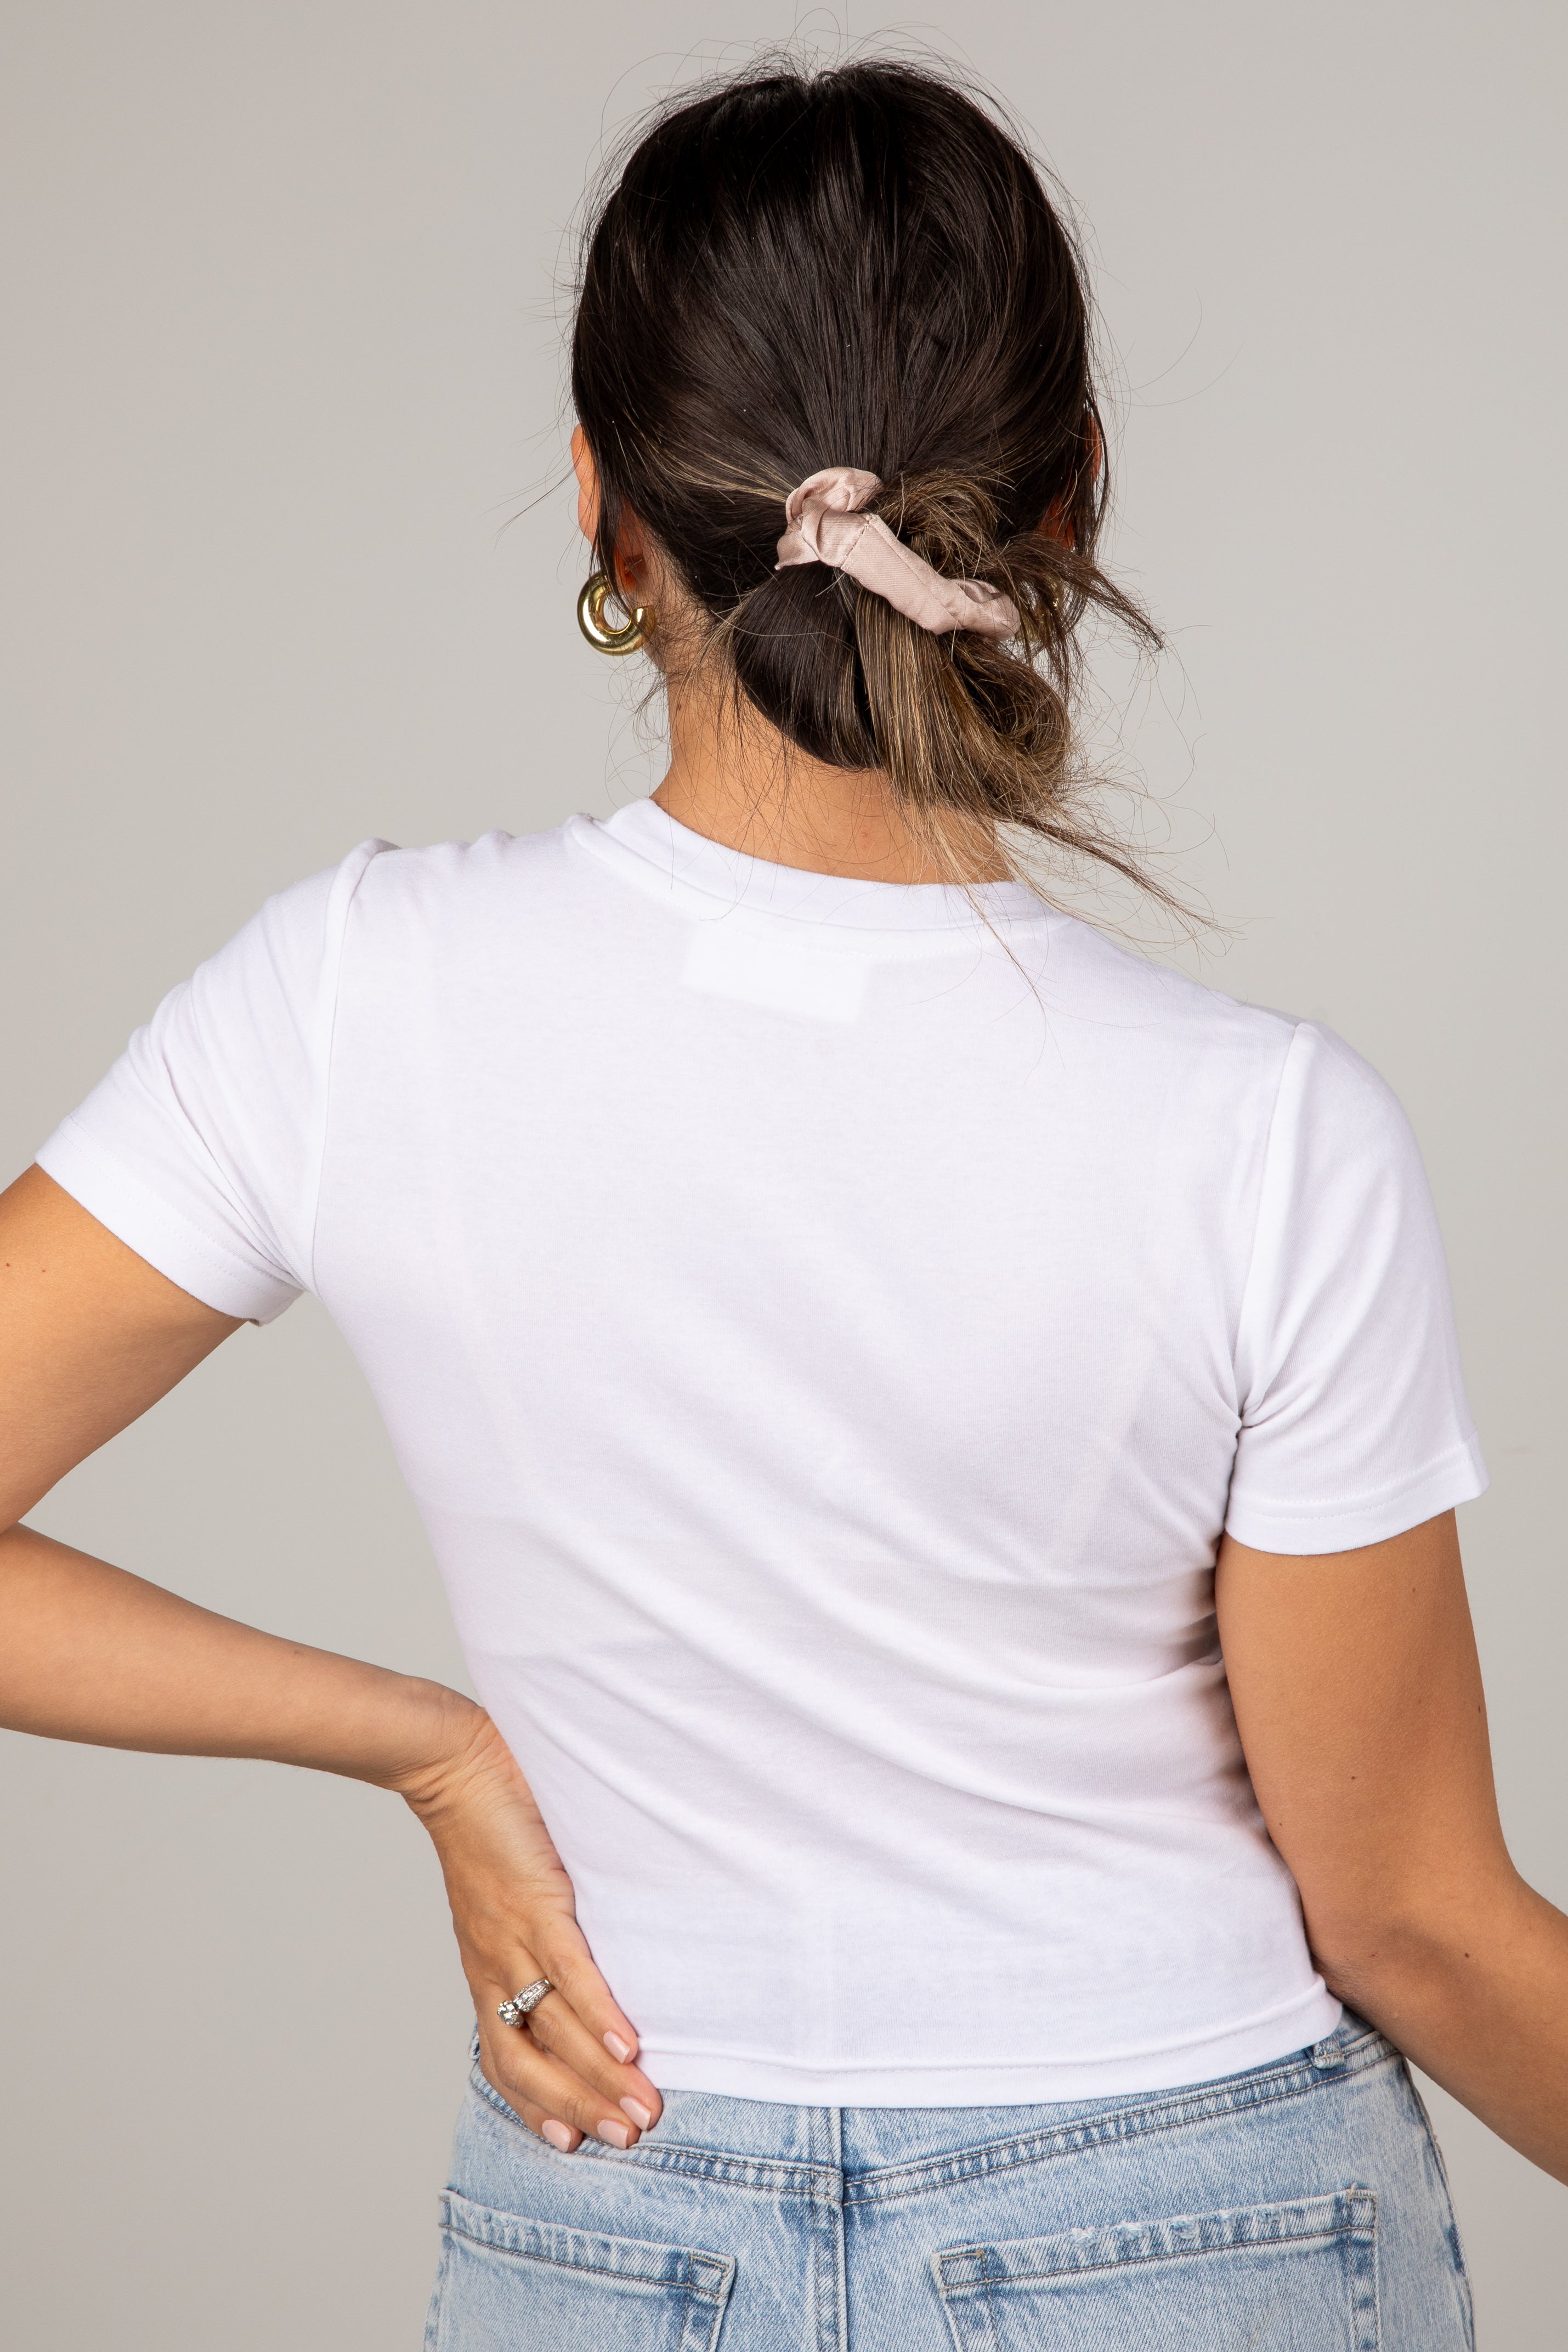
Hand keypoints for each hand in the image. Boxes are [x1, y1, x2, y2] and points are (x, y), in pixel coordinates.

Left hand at [395, 1704, 661, 2152]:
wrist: (454, 1766)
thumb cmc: (489, 1828)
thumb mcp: (503, 1899)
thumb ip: (533, 1932)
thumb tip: (575, 1959)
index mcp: (487, 1972)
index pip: (506, 2060)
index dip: (537, 2105)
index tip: (574, 2143)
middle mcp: (495, 1968)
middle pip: (534, 2062)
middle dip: (581, 2107)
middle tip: (626, 2140)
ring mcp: (514, 1939)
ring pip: (556, 2030)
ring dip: (601, 2078)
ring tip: (644, 2110)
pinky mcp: (537, 1904)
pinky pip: (569, 1972)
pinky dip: (598, 2015)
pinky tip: (627, 2047)